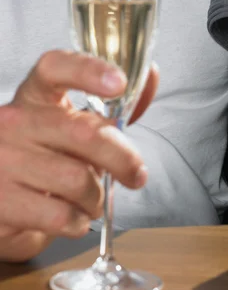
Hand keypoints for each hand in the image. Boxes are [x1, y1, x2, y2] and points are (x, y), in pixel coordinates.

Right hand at [0, 50, 157, 261]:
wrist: (3, 198)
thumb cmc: (48, 154)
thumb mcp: (75, 123)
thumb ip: (113, 103)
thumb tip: (150, 77)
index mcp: (36, 94)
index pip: (56, 67)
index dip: (89, 71)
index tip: (120, 83)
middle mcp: (14, 120)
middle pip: (83, 132)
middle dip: (122, 158)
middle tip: (135, 174)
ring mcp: (2, 160)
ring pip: (76, 180)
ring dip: (97, 197)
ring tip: (92, 199)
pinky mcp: (0, 201)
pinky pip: (59, 216)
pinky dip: (78, 222)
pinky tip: (73, 217)